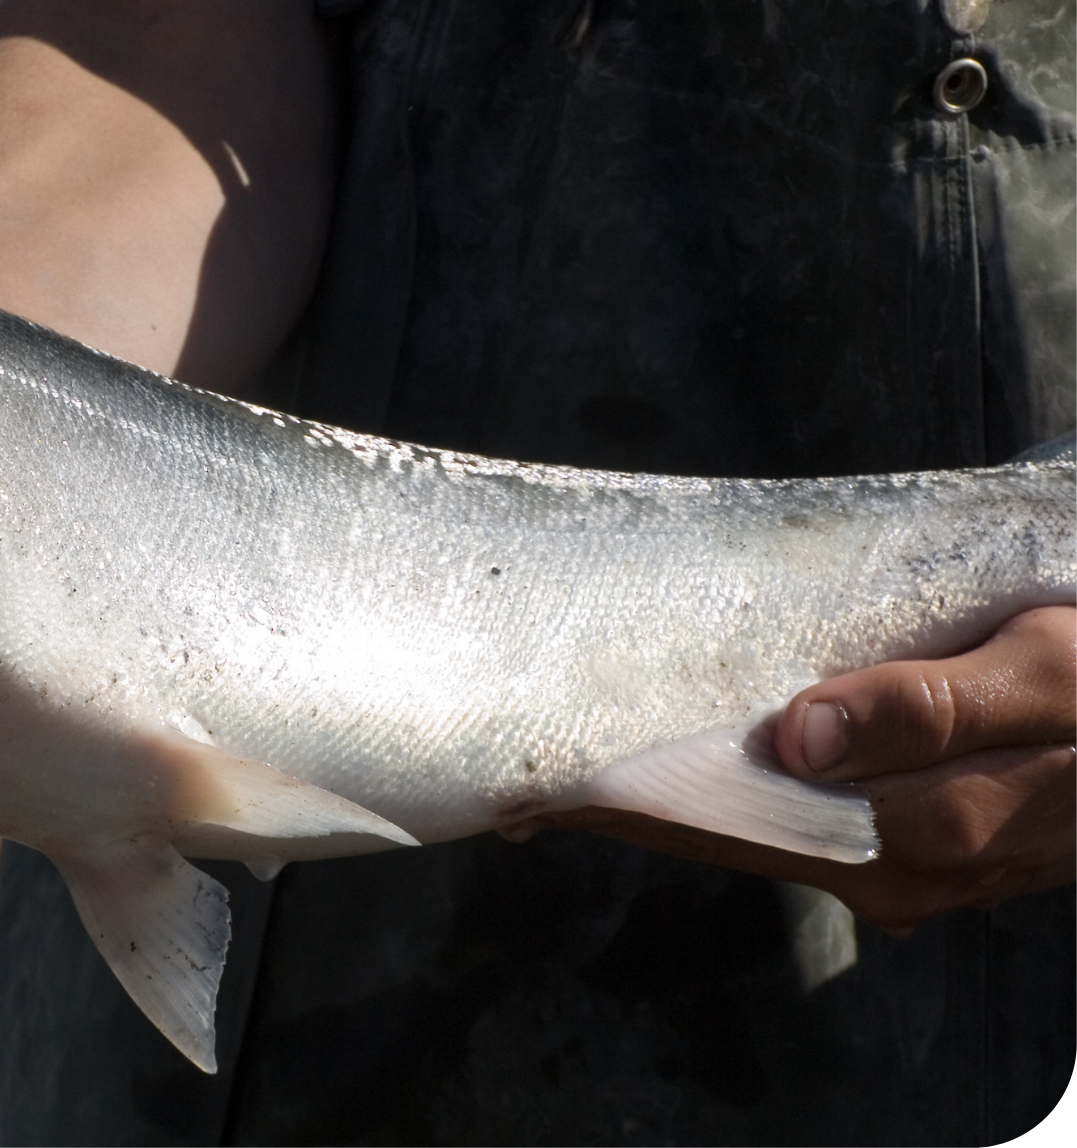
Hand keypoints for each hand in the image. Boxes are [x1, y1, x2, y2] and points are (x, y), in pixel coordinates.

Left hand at [530, 606, 1076, 931]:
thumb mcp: (1047, 675)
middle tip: (521, 765)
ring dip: (670, 799)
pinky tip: (684, 761)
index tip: (537, 782)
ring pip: (760, 830)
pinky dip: (731, 791)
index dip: (629, 801)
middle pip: (729, 835)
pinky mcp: (920, 841)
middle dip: (626, 806)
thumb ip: (931, 707)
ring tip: (573, 761)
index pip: (735, 821)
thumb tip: (803, 736)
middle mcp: (900, 870)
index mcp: (922, 833)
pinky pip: (802, 820)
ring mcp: (909, 866)